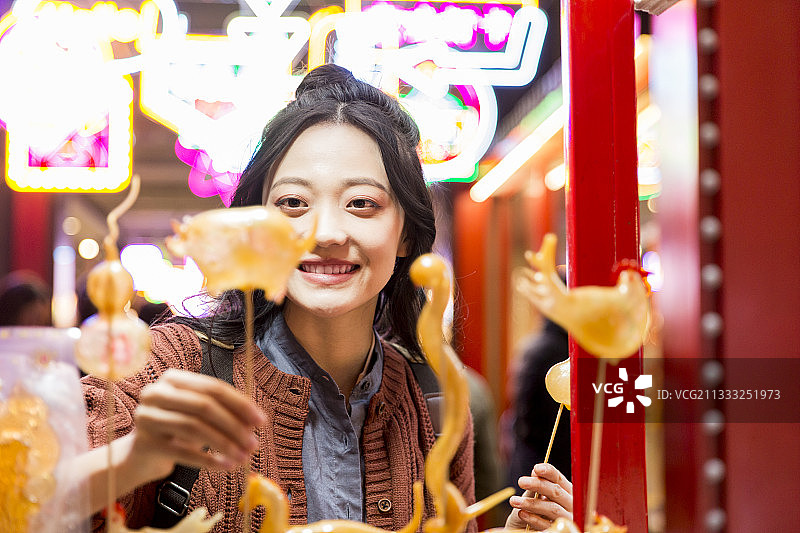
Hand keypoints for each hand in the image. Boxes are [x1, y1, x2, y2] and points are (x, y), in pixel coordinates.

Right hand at [129, 369, 265, 479]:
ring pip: (194, 427)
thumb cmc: (177, 430)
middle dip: (234, 426)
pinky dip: (208, 460)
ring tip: (243, 457)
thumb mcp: (200, 415)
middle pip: (204, 406)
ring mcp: (147, 417)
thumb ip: (225, 412)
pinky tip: (225, 466)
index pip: (213, 387)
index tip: (261, 421)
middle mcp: (156, 393)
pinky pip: (183, 451)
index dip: (240, 404)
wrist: (141, 455)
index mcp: (173, 379)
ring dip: (224, 444)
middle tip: (254, 443)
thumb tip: (255, 422)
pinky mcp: (144, 443)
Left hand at [505, 464, 572, 530]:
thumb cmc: (534, 511)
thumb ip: (537, 486)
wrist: (526, 530)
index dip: (548, 472)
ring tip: (514, 501)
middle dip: (538, 485)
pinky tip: (522, 513)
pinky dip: (533, 519)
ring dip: (532, 503)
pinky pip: (548, 525)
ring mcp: (567, 518)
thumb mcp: (534, 496)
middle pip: (556, 492)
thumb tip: (535, 472)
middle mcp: (569, 504)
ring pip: (552, 508)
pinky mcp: (561, 531)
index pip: (558, 478)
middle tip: (521, 482)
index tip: (536, 468)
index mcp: (565, 491)